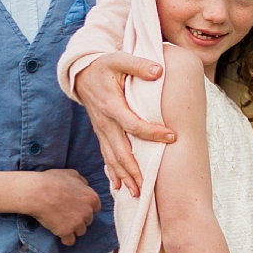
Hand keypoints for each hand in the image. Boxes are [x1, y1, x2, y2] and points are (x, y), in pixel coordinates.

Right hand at [21, 169, 103, 244]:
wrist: (38, 193)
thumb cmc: (53, 180)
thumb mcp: (72, 174)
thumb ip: (82, 182)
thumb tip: (85, 186)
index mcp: (91, 197)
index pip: (96, 208)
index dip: (86, 208)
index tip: (78, 207)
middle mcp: (87, 212)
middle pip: (88, 220)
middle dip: (80, 218)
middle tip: (68, 214)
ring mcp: (77, 223)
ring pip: (80, 231)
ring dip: (73, 229)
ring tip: (62, 224)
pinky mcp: (66, 232)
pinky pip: (70, 241)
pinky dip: (65, 239)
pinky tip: (60, 234)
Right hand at [75, 53, 172, 197]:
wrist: (81, 73)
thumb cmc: (104, 65)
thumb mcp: (120, 59)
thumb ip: (139, 65)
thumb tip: (158, 70)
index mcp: (111, 104)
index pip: (133, 123)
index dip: (152, 132)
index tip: (172, 137)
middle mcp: (105, 122)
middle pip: (120, 151)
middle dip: (133, 170)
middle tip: (147, 186)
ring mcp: (102, 130)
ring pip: (112, 158)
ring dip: (123, 176)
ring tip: (135, 193)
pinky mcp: (101, 133)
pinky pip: (106, 156)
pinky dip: (113, 172)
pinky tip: (118, 186)